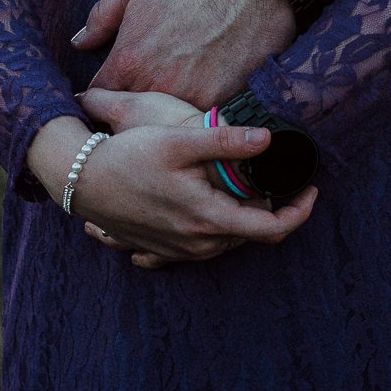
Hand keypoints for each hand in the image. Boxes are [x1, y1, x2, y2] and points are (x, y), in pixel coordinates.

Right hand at [61, 105, 317, 269]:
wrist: (80, 180)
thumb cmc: (127, 157)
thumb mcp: (178, 141)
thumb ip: (225, 141)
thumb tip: (269, 138)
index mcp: (208, 218)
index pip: (272, 229)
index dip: (299, 211)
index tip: (310, 188)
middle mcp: (197, 243)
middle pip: (251, 235)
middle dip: (269, 209)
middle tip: (273, 176)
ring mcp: (178, 251)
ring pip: (226, 241)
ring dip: (240, 218)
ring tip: (240, 185)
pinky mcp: (160, 251)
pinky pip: (198, 248)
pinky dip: (211, 232)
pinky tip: (204, 210)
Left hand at [73, 0, 296, 107]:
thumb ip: (102, 17)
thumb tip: (79, 43)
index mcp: (129, 60)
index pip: (100, 95)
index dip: (102, 94)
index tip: (111, 91)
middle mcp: (156, 86)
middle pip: (134, 114)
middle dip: (135, 106)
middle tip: (147, 91)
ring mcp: (191, 97)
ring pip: (169, 119)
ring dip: (168, 111)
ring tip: (176, 93)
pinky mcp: (224, 101)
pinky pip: (202, 115)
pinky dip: (199, 108)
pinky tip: (204, 90)